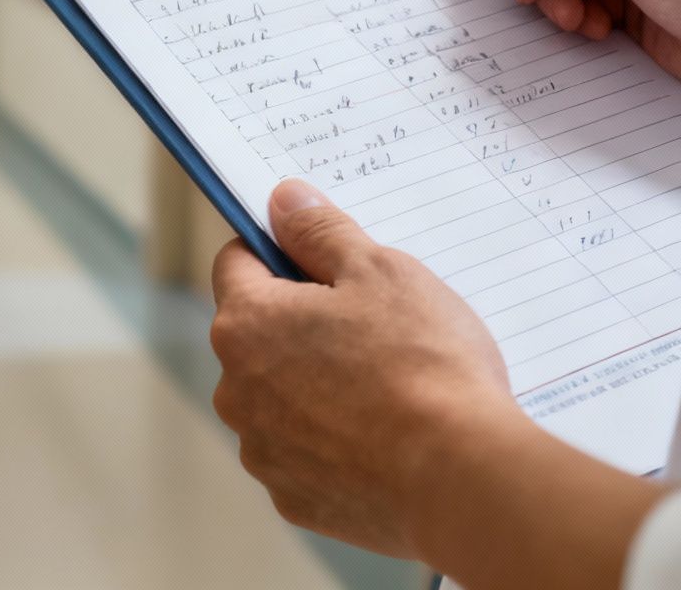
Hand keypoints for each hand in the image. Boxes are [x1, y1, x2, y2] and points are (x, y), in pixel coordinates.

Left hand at [209, 180, 514, 556]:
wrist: (462, 478)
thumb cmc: (423, 366)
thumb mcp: (380, 271)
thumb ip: (321, 231)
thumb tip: (283, 200)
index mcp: (246, 323)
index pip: (237, 263)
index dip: (279, 252)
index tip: (321, 260)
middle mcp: (236, 389)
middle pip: (260, 335)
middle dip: (304, 326)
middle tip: (374, 329)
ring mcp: (262, 448)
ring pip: (281, 398)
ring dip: (317, 387)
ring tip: (388, 391)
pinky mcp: (293, 497)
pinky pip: (306, 455)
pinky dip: (336, 445)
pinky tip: (387, 441)